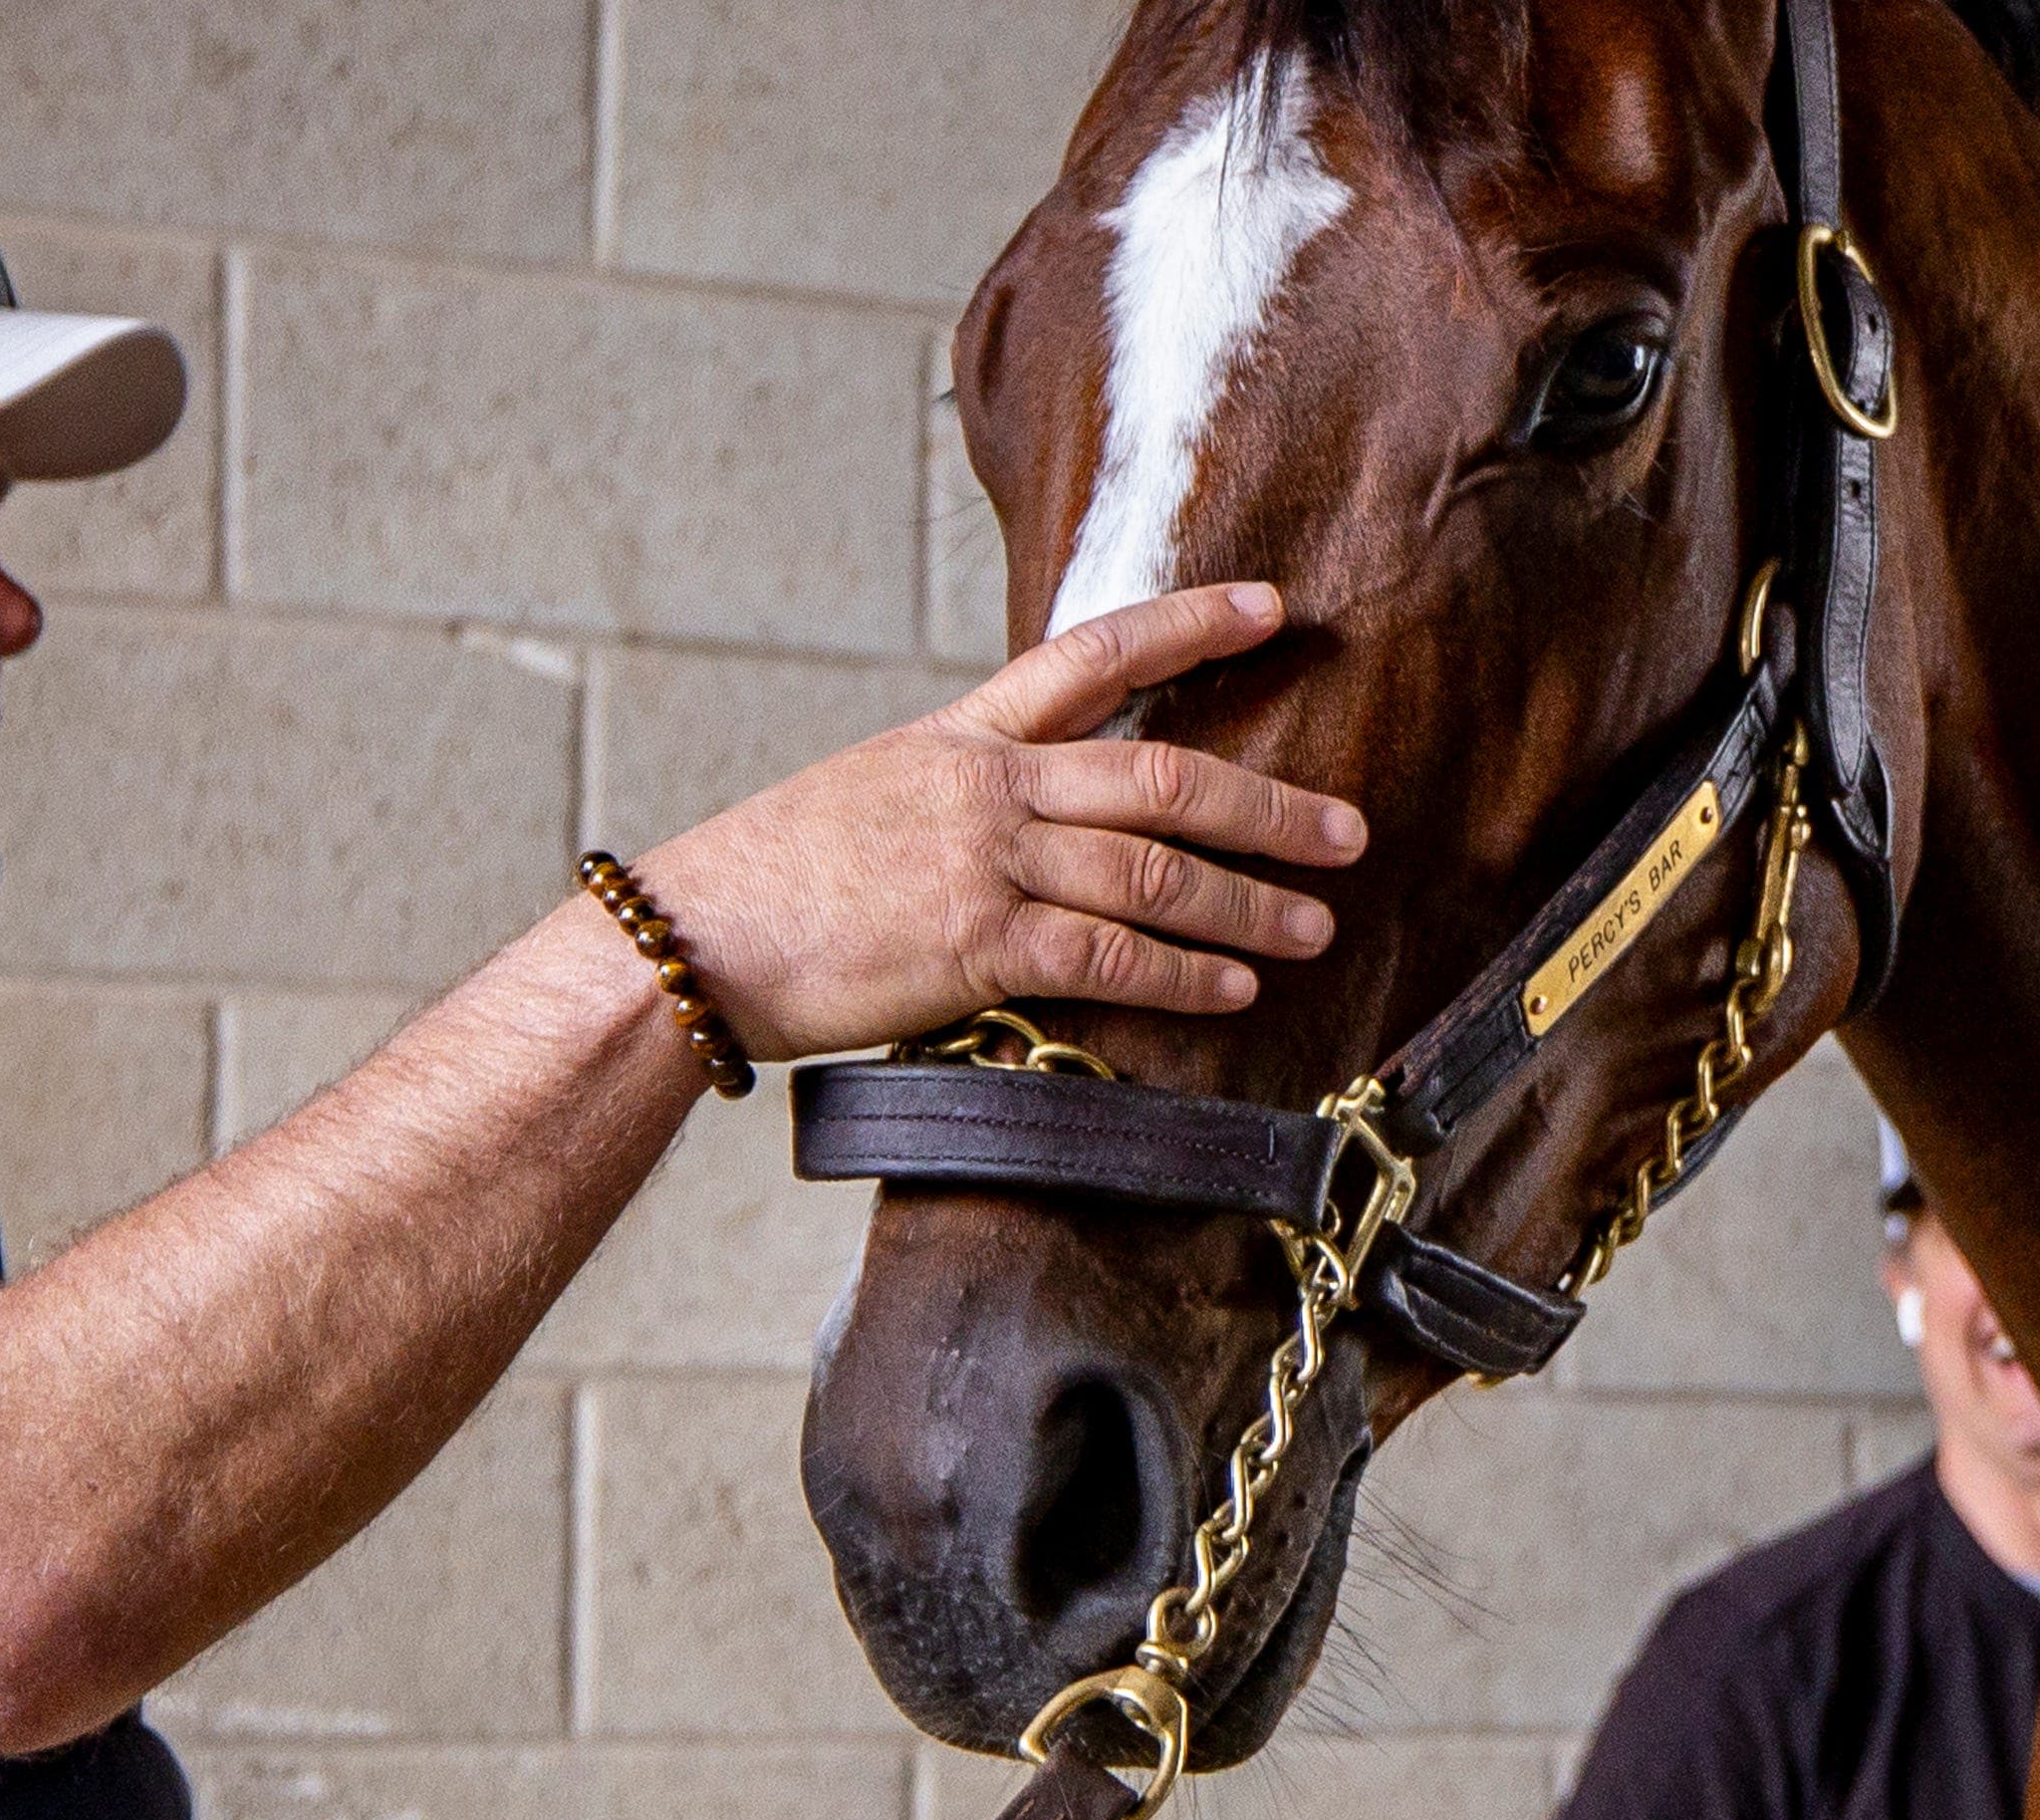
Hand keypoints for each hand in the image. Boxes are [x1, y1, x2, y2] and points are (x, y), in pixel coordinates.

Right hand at [636, 583, 1364, 1062]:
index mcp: (957, 737)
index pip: (1091, 655)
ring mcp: (985, 863)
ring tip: (1311, 928)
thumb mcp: (861, 801)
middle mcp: (986, 786)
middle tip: (1345, 831)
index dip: (1190, 625)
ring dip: (1247, 904)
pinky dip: (1182, 976)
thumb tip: (1024, 827)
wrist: (694, 938)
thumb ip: (953, 800)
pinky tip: (1230, 991)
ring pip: (1154, 872)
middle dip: (1268, 805)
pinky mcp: (977, 945)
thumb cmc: (761, 885)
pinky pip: (1109, 957)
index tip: (1271, 608)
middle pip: (1162, 774)